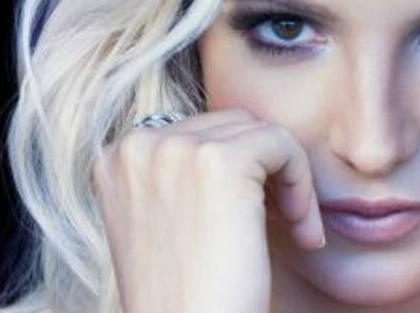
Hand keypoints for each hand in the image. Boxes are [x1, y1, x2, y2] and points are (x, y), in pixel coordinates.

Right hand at [92, 108, 325, 312]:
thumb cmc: (186, 297)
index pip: (197, 132)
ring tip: (294, 231)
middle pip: (230, 124)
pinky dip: (304, 187)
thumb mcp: (164, 224)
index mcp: (116, 159)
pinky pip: (284, 145)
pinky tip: (303, 233)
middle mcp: (136, 146)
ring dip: (289, 180)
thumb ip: (179, 177)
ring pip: (261, 132)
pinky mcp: (220, 162)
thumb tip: (237, 138)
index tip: (253, 220)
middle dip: (264, 171)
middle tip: (281, 225)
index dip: (239, 173)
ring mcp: (174, 149)